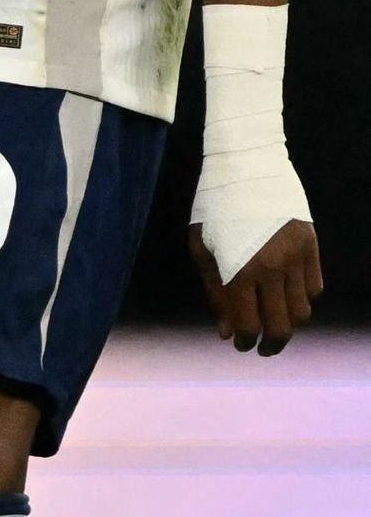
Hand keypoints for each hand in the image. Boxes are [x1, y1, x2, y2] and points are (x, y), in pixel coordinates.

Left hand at [202, 217, 322, 355]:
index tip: (240, 345)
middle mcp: (273, 267)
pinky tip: (286, 297)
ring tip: (274, 324)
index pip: (249, 324)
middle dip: (271, 344)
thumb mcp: (202, 250)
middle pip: (282, 325)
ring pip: (303, 310)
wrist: (247, 167)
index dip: (245, 341)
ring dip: (289, 323)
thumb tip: (227, 333)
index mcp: (240, 270)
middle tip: (263, 349)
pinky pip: (315, 286)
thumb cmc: (214, 209)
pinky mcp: (312, 245)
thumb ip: (215, 293)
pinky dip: (303, 298)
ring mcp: (297, 256)